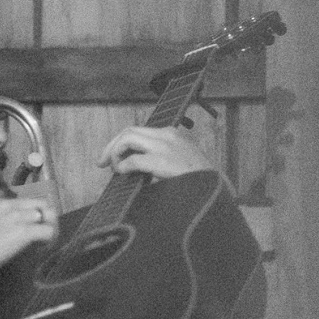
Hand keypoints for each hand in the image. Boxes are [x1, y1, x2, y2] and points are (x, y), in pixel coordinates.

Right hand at [0, 197, 58, 274]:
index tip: (34, 227)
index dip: (37, 214)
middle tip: (44, 235)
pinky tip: (41, 248)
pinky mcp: (23, 232)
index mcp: (0, 204)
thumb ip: (0, 222)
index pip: (29, 201)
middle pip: (43, 205)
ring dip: (51, 229)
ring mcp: (18, 218)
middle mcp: (11, 207)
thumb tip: (14, 231)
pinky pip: (48, 231)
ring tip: (43, 243)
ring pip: (49, 216)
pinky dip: (50, 240)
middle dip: (48, 219)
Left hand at [97, 125, 214, 179]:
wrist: (216, 187)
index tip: (113, 156)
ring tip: (113, 168)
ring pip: (127, 138)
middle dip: (111, 146)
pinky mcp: (161, 161)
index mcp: (172, 134)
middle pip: (129, 131)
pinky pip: (132, 160)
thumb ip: (163, 157)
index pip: (139, 131)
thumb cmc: (201, 180)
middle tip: (101, 162)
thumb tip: (137, 165)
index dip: (121, 142)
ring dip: (114, 152)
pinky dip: (122, 166)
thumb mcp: (183, 161)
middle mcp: (167, 135)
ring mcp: (165, 147)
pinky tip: (122, 174)